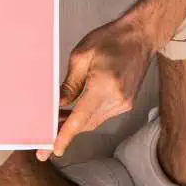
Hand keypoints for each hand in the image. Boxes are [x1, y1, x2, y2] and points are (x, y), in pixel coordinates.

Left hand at [42, 18, 156, 159]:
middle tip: (44, 136)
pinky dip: (86, 116)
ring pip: (93, 122)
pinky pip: (101, 115)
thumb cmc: (110, 40)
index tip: (54, 149)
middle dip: (65, 132)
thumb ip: (69, 85)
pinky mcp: (126, 103)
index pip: (81, 117)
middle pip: (86, 124)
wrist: (140, 36)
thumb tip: (58, 105)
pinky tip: (73, 112)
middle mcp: (117, 99)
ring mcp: (124, 103)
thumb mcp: (81, 57)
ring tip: (54, 122)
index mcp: (104, 86)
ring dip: (75, 124)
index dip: (65, 135)